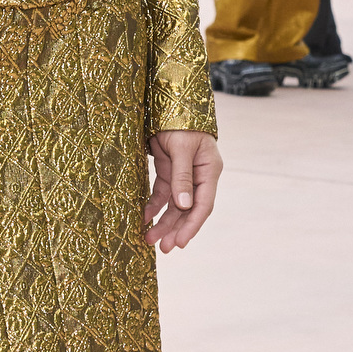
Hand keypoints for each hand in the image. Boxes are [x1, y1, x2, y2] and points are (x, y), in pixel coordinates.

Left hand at [144, 130, 221, 253]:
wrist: (167, 103)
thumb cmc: (179, 122)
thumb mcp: (181, 148)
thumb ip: (182, 177)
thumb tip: (184, 206)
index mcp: (209, 171)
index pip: (203, 205)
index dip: (192, 226)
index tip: (180, 242)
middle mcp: (198, 177)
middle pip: (188, 210)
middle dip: (175, 229)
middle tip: (163, 248)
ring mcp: (183, 175)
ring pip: (174, 206)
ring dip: (163, 222)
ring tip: (150, 239)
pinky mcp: (168, 172)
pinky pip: (161, 194)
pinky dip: (153, 207)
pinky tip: (144, 218)